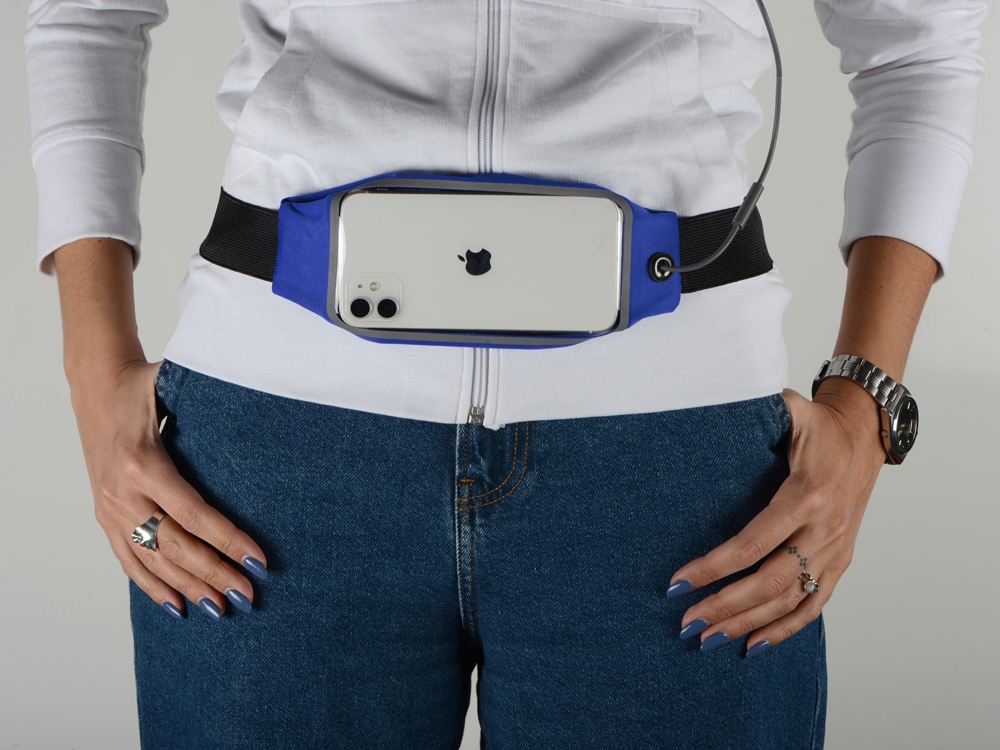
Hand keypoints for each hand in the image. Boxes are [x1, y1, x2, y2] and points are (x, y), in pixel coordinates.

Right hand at [68, 357, 267, 619]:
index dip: (227, 540)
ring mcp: (109, 508)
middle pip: (175, 545)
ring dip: (188, 587)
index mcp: (142, 463)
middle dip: (214, 573)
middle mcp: (121, 492)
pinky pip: (127, 559)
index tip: (258, 560)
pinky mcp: (104, 516)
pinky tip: (176, 607)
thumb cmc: (144, 385)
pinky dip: (151, 586)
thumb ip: (212, 402)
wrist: (95, 384)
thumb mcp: (176, 387)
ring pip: (152, 560)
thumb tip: (265, 404)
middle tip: (247, 595)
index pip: (193, 513)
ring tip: (221, 609)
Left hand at [666, 380, 886, 655]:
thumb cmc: (821, 426)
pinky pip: (813, 605)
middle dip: (725, 606)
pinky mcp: (840, 562)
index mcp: (806, 497)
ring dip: (747, 624)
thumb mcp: (794, 411)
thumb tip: (721, 400)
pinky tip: (753, 645)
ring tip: (708, 641)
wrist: (866, 436)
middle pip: (770, 582)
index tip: (679, 581)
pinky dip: (784, 630)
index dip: (715, 567)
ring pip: (789, 601)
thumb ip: (765, 409)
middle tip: (686, 624)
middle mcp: (823, 531)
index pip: (753, 543)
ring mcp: (834, 551)